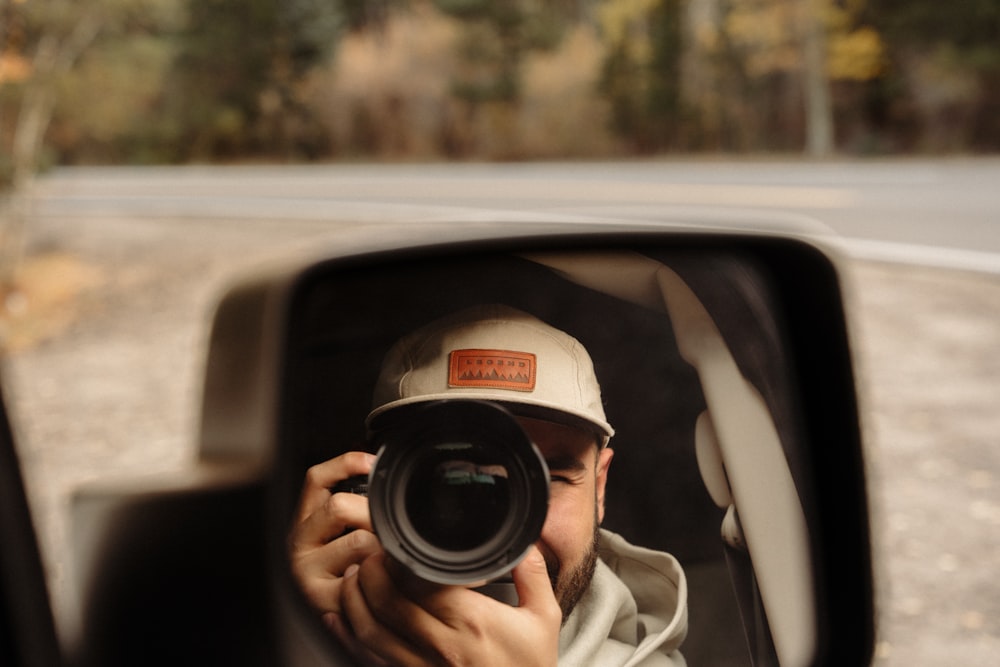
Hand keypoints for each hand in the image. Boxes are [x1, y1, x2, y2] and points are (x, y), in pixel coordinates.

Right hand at [290, 452, 381, 617]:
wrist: (348, 624)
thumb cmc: (349, 573)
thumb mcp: (345, 532)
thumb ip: (357, 506)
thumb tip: (381, 471)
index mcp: (305, 522)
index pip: (316, 479)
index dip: (346, 463)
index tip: (373, 462)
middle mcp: (298, 543)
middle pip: (340, 506)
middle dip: (374, 514)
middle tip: (391, 530)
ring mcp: (307, 572)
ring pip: (359, 540)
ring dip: (383, 549)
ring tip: (386, 562)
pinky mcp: (321, 598)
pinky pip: (364, 574)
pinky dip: (380, 575)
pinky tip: (380, 579)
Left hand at [335, 545, 561, 665]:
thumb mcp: (544, 619)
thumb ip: (533, 575)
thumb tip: (524, 543)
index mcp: (473, 623)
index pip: (421, 584)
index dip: (399, 561)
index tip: (394, 546)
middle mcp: (443, 647)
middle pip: (388, 604)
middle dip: (369, 573)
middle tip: (367, 555)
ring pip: (371, 633)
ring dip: (353, 601)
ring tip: (351, 578)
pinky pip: (370, 661)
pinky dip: (348, 638)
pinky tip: (339, 620)